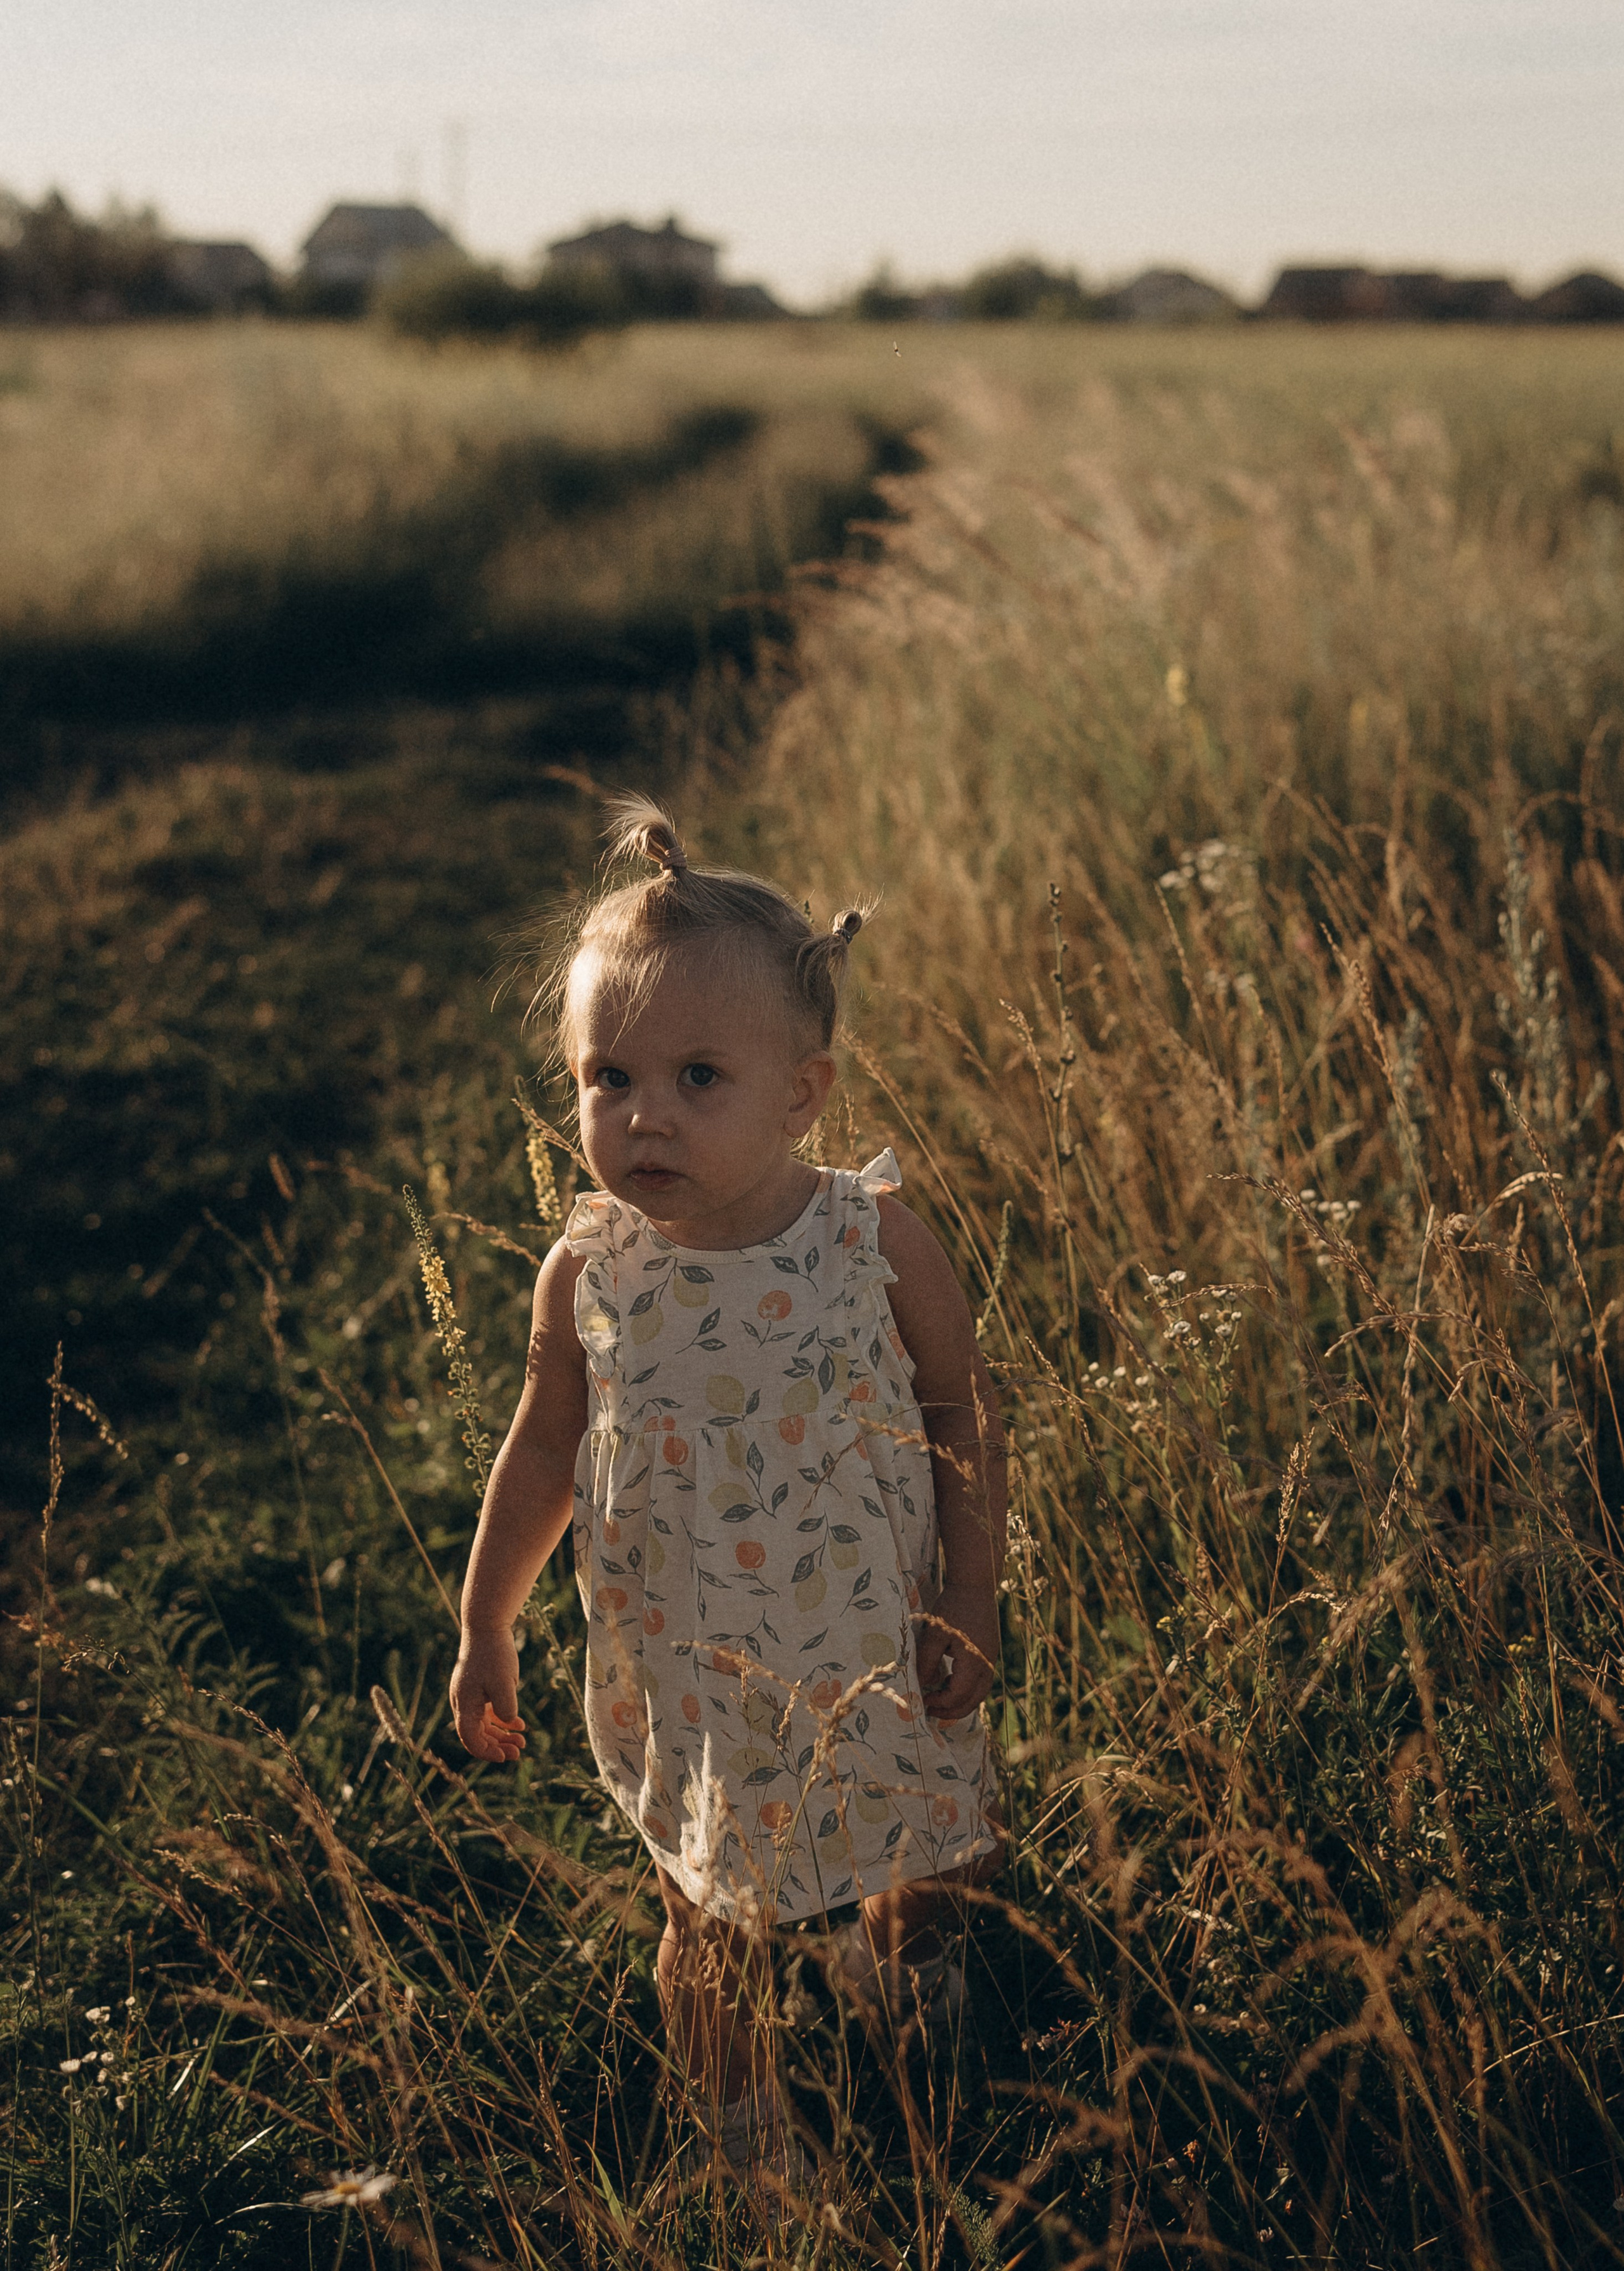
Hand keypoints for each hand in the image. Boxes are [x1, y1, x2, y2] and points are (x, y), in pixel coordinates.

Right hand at [451, 1627, 525, 1761]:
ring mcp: (470, 1695)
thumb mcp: (504, 1683)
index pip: (470, 1739)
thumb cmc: (494, 1654)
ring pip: (484, 1725)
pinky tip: (519, 1725)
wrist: (486, 1626)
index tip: (506, 1757)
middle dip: (497, 1746)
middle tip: (519, 1752)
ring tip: (522, 1741)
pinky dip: (503, 1720)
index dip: (487, 1752)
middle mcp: (463, 1703)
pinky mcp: (479, 1687)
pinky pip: (488, 1711)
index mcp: (464, 1704)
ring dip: (501, 1735)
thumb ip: (506, 1709)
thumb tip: (509, 1723)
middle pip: (477, 1735)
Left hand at [914, 1582, 999, 1720]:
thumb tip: (923, 1685)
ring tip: (939, 1700)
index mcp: (974, 1662)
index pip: (958, 1695)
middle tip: (930, 1711)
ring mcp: (990, 1659)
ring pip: (979, 1692)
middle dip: (952, 1711)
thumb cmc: (951, 1608)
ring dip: (960, 1701)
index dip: (940, 1703)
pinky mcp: (989, 1652)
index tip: (922, 1701)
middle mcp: (987, 1664)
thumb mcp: (933, 1635)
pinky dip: (966, 1688)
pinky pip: (980, 1680)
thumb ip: (926, 1662)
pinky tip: (948, 1680)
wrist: (974, 1585)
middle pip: (973, 1700)